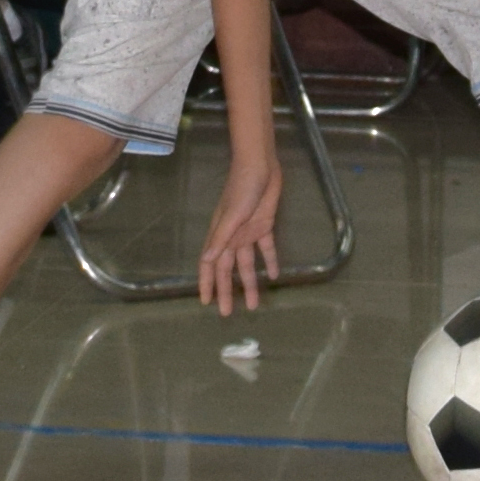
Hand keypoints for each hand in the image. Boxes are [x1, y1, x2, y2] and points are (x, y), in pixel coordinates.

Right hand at [195, 152, 289, 312]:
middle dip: (226, 290)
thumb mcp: (231, 216)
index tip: (206, 302)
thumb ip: (220, 239)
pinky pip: (266, 248)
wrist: (261, 167)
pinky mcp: (264, 226)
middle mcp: (232, 238)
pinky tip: (273, 275)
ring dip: (249, 282)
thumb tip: (206, 261)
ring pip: (246, 264)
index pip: (210, 265)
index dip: (206, 283)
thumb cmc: (242, 189)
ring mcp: (248, 232)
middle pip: (227, 270)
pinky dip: (269, 261)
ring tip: (254, 304)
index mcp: (220, 235)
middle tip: (227, 313)